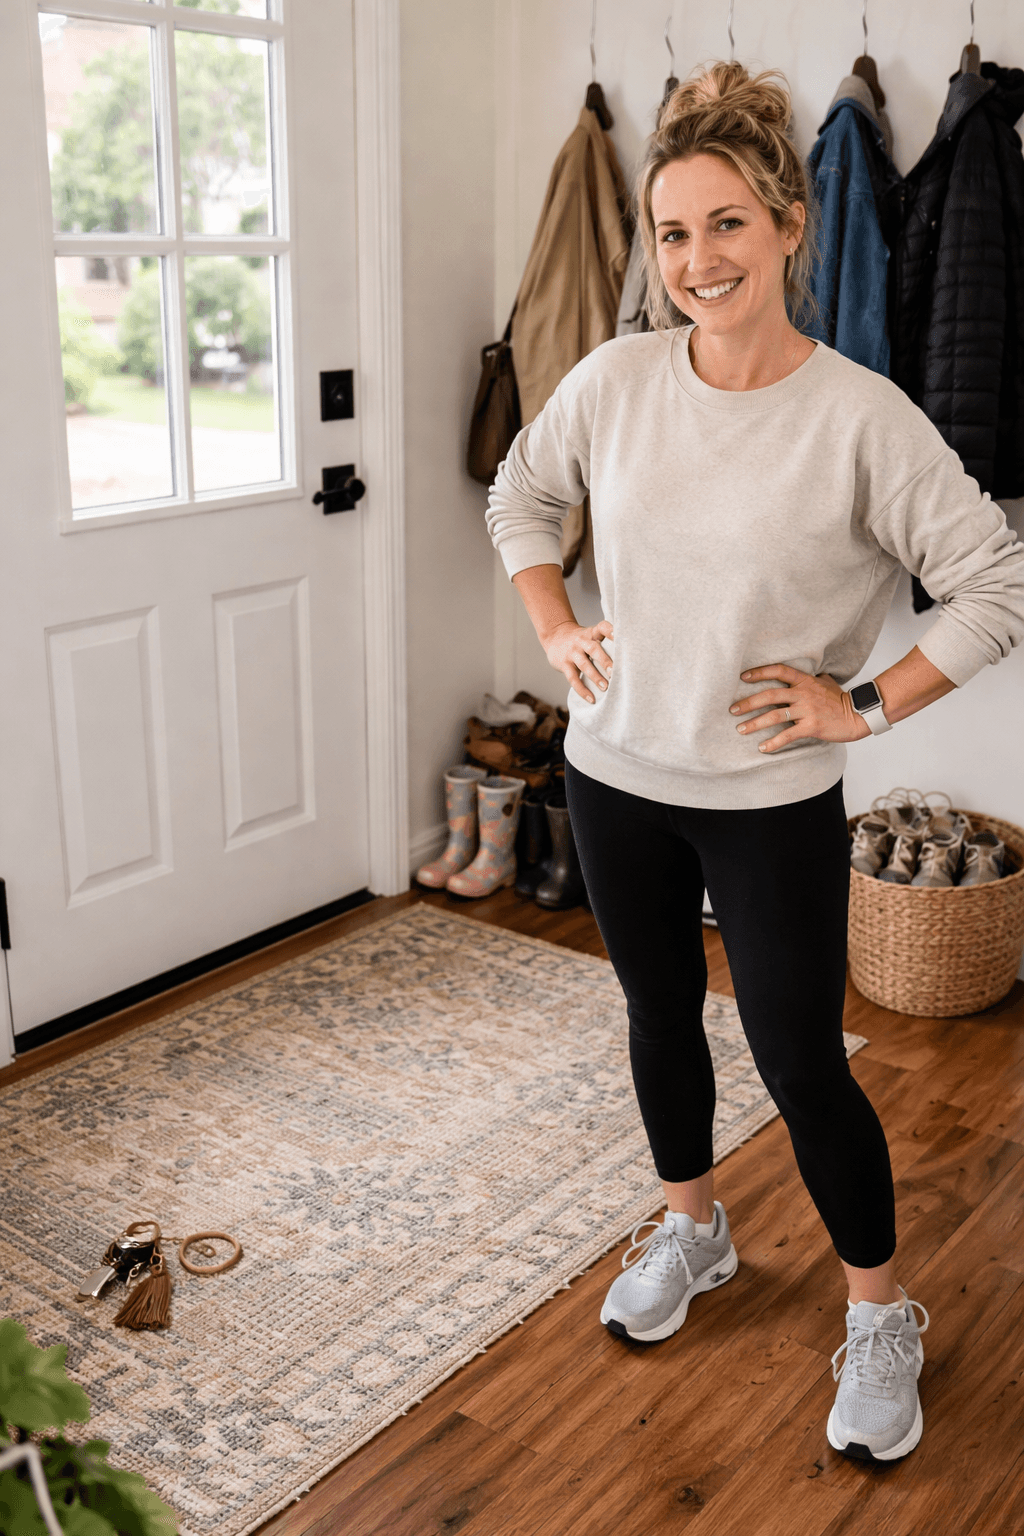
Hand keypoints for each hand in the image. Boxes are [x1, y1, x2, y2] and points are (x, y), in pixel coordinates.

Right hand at [543, 619, 613, 703]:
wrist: (554, 637)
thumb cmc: (581, 640)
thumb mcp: (591, 635)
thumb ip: (605, 642)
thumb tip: (628, 661)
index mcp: (592, 633)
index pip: (602, 627)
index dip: (610, 631)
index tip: (619, 636)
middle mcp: (582, 641)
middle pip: (594, 649)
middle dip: (605, 660)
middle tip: (614, 672)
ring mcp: (572, 652)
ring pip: (584, 664)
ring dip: (595, 676)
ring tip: (605, 687)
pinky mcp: (564, 664)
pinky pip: (573, 678)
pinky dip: (582, 690)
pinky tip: (591, 699)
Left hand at [730, 663, 869, 750]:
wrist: (858, 715)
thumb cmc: (841, 699)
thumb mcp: (826, 682)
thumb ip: (813, 678)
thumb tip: (809, 674)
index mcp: (805, 681)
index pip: (779, 670)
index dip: (760, 672)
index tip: (743, 677)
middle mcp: (804, 693)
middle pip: (770, 694)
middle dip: (748, 702)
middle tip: (732, 709)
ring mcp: (807, 710)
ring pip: (775, 715)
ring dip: (755, 723)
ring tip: (740, 729)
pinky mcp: (811, 726)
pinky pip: (788, 735)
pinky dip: (773, 742)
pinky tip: (762, 748)